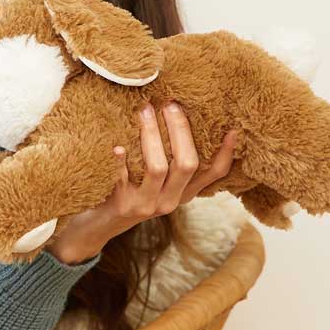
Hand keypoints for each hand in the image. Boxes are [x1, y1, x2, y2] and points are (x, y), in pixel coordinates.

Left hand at [46, 102, 238, 263]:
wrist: (97, 226)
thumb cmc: (128, 192)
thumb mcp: (156, 183)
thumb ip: (171, 162)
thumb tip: (179, 116)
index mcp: (182, 194)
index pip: (214, 174)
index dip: (226, 153)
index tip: (232, 128)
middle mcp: (169, 202)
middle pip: (187, 163)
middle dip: (179, 129)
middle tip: (170, 104)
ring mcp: (146, 205)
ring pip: (157, 167)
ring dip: (151, 135)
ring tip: (144, 110)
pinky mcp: (121, 205)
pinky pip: (122, 178)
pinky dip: (120, 160)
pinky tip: (117, 146)